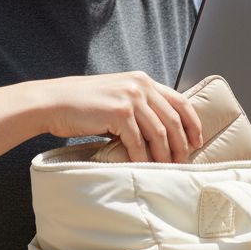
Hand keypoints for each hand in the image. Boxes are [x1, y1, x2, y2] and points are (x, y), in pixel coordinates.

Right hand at [44, 71, 204, 162]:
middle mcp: (140, 85)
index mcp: (142, 80)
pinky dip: (143, 158)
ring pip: (159, 132)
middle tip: (183, 162)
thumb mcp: (116, 96)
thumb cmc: (82, 104)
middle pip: (173, 120)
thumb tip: (159, 132)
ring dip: (164, 154)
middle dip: (181, 144)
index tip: (197, 141)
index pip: (180, 101)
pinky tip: (143, 167)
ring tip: (166, 168)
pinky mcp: (118, 113)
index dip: (192, 123)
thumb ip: (138, 106)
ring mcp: (130, 98)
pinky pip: (138, 142)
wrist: (53, 102)